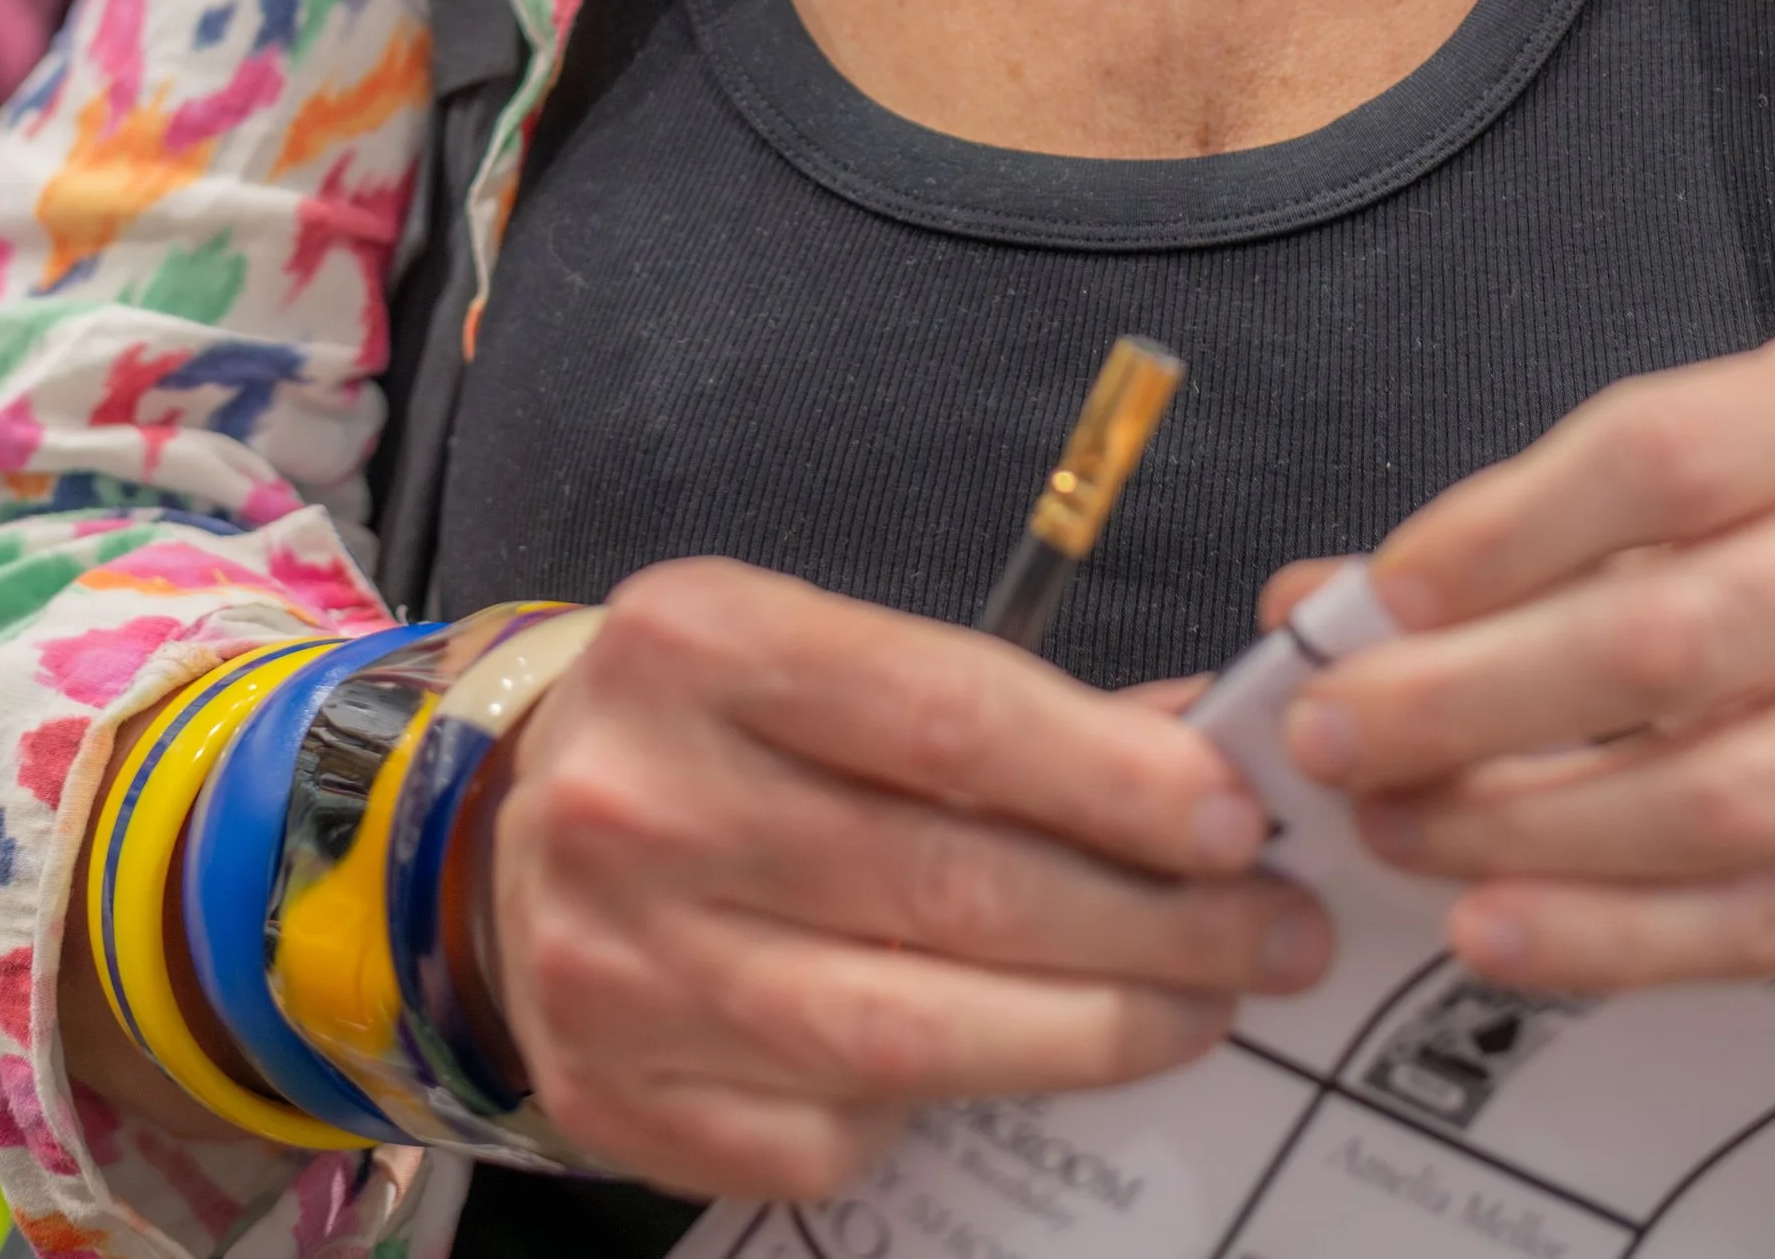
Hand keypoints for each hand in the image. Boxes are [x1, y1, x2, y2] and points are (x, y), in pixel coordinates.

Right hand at [484, 555, 1328, 1199]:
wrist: (503, 848)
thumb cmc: (714, 736)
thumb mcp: (824, 659)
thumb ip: (999, 704)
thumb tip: (1202, 758)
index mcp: (698, 643)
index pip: (943, 715)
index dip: (1108, 777)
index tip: (1233, 817)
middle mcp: (643, 800)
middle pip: (948, 885)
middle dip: (1147, 918)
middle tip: (1271, 931)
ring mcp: (621, 963)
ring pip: (911, 1029)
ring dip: (1096, 1027)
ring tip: (1207, 1008)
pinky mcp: (623, 1099)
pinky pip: (837, 1131)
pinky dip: (952, 1105)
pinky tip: (1024, 1062)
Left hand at [1270, 339, 1774, 991]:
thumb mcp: (1742, 461)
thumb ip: (1539, 523)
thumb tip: (1319, 603)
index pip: (1659, 460)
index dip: (1500, 533)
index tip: (1376, 599)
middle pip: (1669, 639)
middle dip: (1469, 699)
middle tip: (1333, 733)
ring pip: (1716, 800)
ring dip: (1524, 830)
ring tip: (1392, 826)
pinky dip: (1621, 935)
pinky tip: (1497, 928)